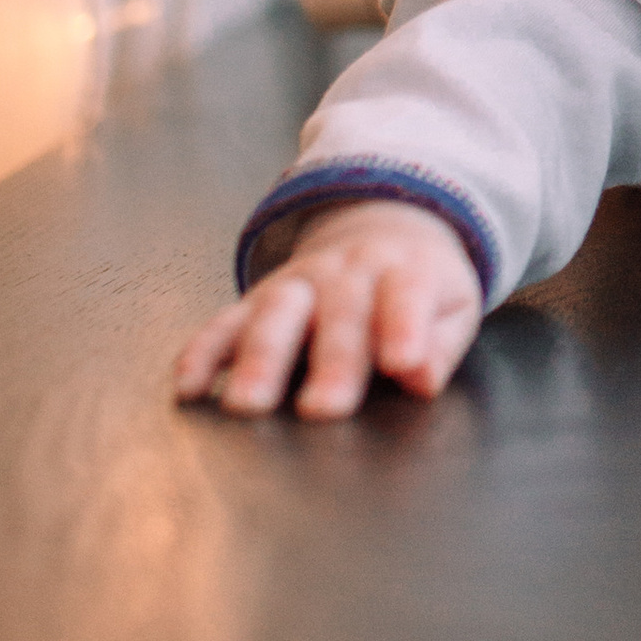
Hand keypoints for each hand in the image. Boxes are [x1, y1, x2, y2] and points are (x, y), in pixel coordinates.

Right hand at [173, 199, 482, 420]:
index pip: (406, 294)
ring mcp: (295, 284)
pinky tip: (188, 388)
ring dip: (260, 358)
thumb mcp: (452, 305)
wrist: (379, 228)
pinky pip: (224, 323)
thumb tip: (424, 379)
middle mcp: (344, 272)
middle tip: (323, 411)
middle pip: (338, 313)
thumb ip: (442, 344)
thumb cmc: (419, 288)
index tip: (404, 365)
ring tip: (246, 406)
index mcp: (402, 270)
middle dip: (330, 362)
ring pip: (276, 313)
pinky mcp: (254, 301)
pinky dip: (203, 352)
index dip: (404, 327)